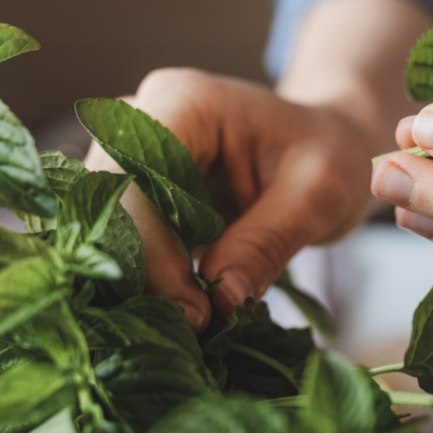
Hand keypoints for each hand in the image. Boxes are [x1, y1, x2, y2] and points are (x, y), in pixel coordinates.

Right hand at [85, 68, 373, 330]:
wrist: (326, 145)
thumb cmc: (329, 157)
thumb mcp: (317, 196)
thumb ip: (266, 243)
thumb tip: (219, 301)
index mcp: (184, 103)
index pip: (135, 180)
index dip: (151, 252)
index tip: (194, 313)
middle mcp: (138, 121)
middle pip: (107, 209)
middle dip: (142, 277)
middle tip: (194, 330)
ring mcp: (128, 158)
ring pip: (104, 232)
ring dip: (140, 285)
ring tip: (192, 327)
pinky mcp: (131, 194)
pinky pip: (119, 244)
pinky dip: (147, 283)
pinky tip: (183, 313)